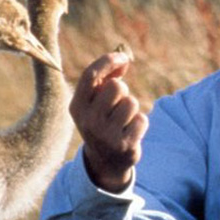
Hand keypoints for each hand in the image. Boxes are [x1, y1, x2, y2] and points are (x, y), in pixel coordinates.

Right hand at [69, 50, 148, 192]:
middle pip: (117, 86)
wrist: (105, 161)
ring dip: (132, 109)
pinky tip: (129, 133)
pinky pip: (142, 119)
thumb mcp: (95, 102)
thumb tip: (123, 58)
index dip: (108, 61)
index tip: (123, 57)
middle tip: (118, 105)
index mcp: (77, 107)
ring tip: (123, 121)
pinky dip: (140, 123)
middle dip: (123, 92)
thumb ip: (105, 78)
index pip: (90, 75)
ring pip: (131, 103)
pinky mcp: (124, 146)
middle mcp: (89, 121)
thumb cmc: (102, 121)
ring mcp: (106, 135)